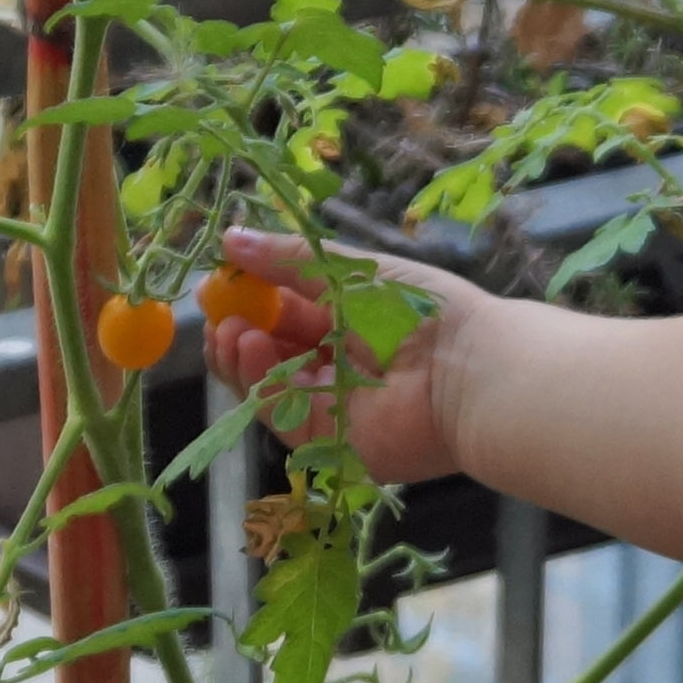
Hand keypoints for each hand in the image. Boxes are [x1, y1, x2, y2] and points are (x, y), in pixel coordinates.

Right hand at [203, 225, 479, 479]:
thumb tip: (230, 238)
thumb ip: (290, 260)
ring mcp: (333, 408)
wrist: (467, 369)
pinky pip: (282, 416)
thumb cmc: (418, 311)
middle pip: (270, 354)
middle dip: (236, 332)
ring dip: (241, 357)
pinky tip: (251, 350)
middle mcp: (338, 366)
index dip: (251, 299)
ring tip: (230, 330)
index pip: (287, 314)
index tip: (218, 282)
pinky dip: (260, 385)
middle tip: (214, 310)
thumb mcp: (351, 273)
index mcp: (350, 323)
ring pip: (268, 388)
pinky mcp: (331, 444)